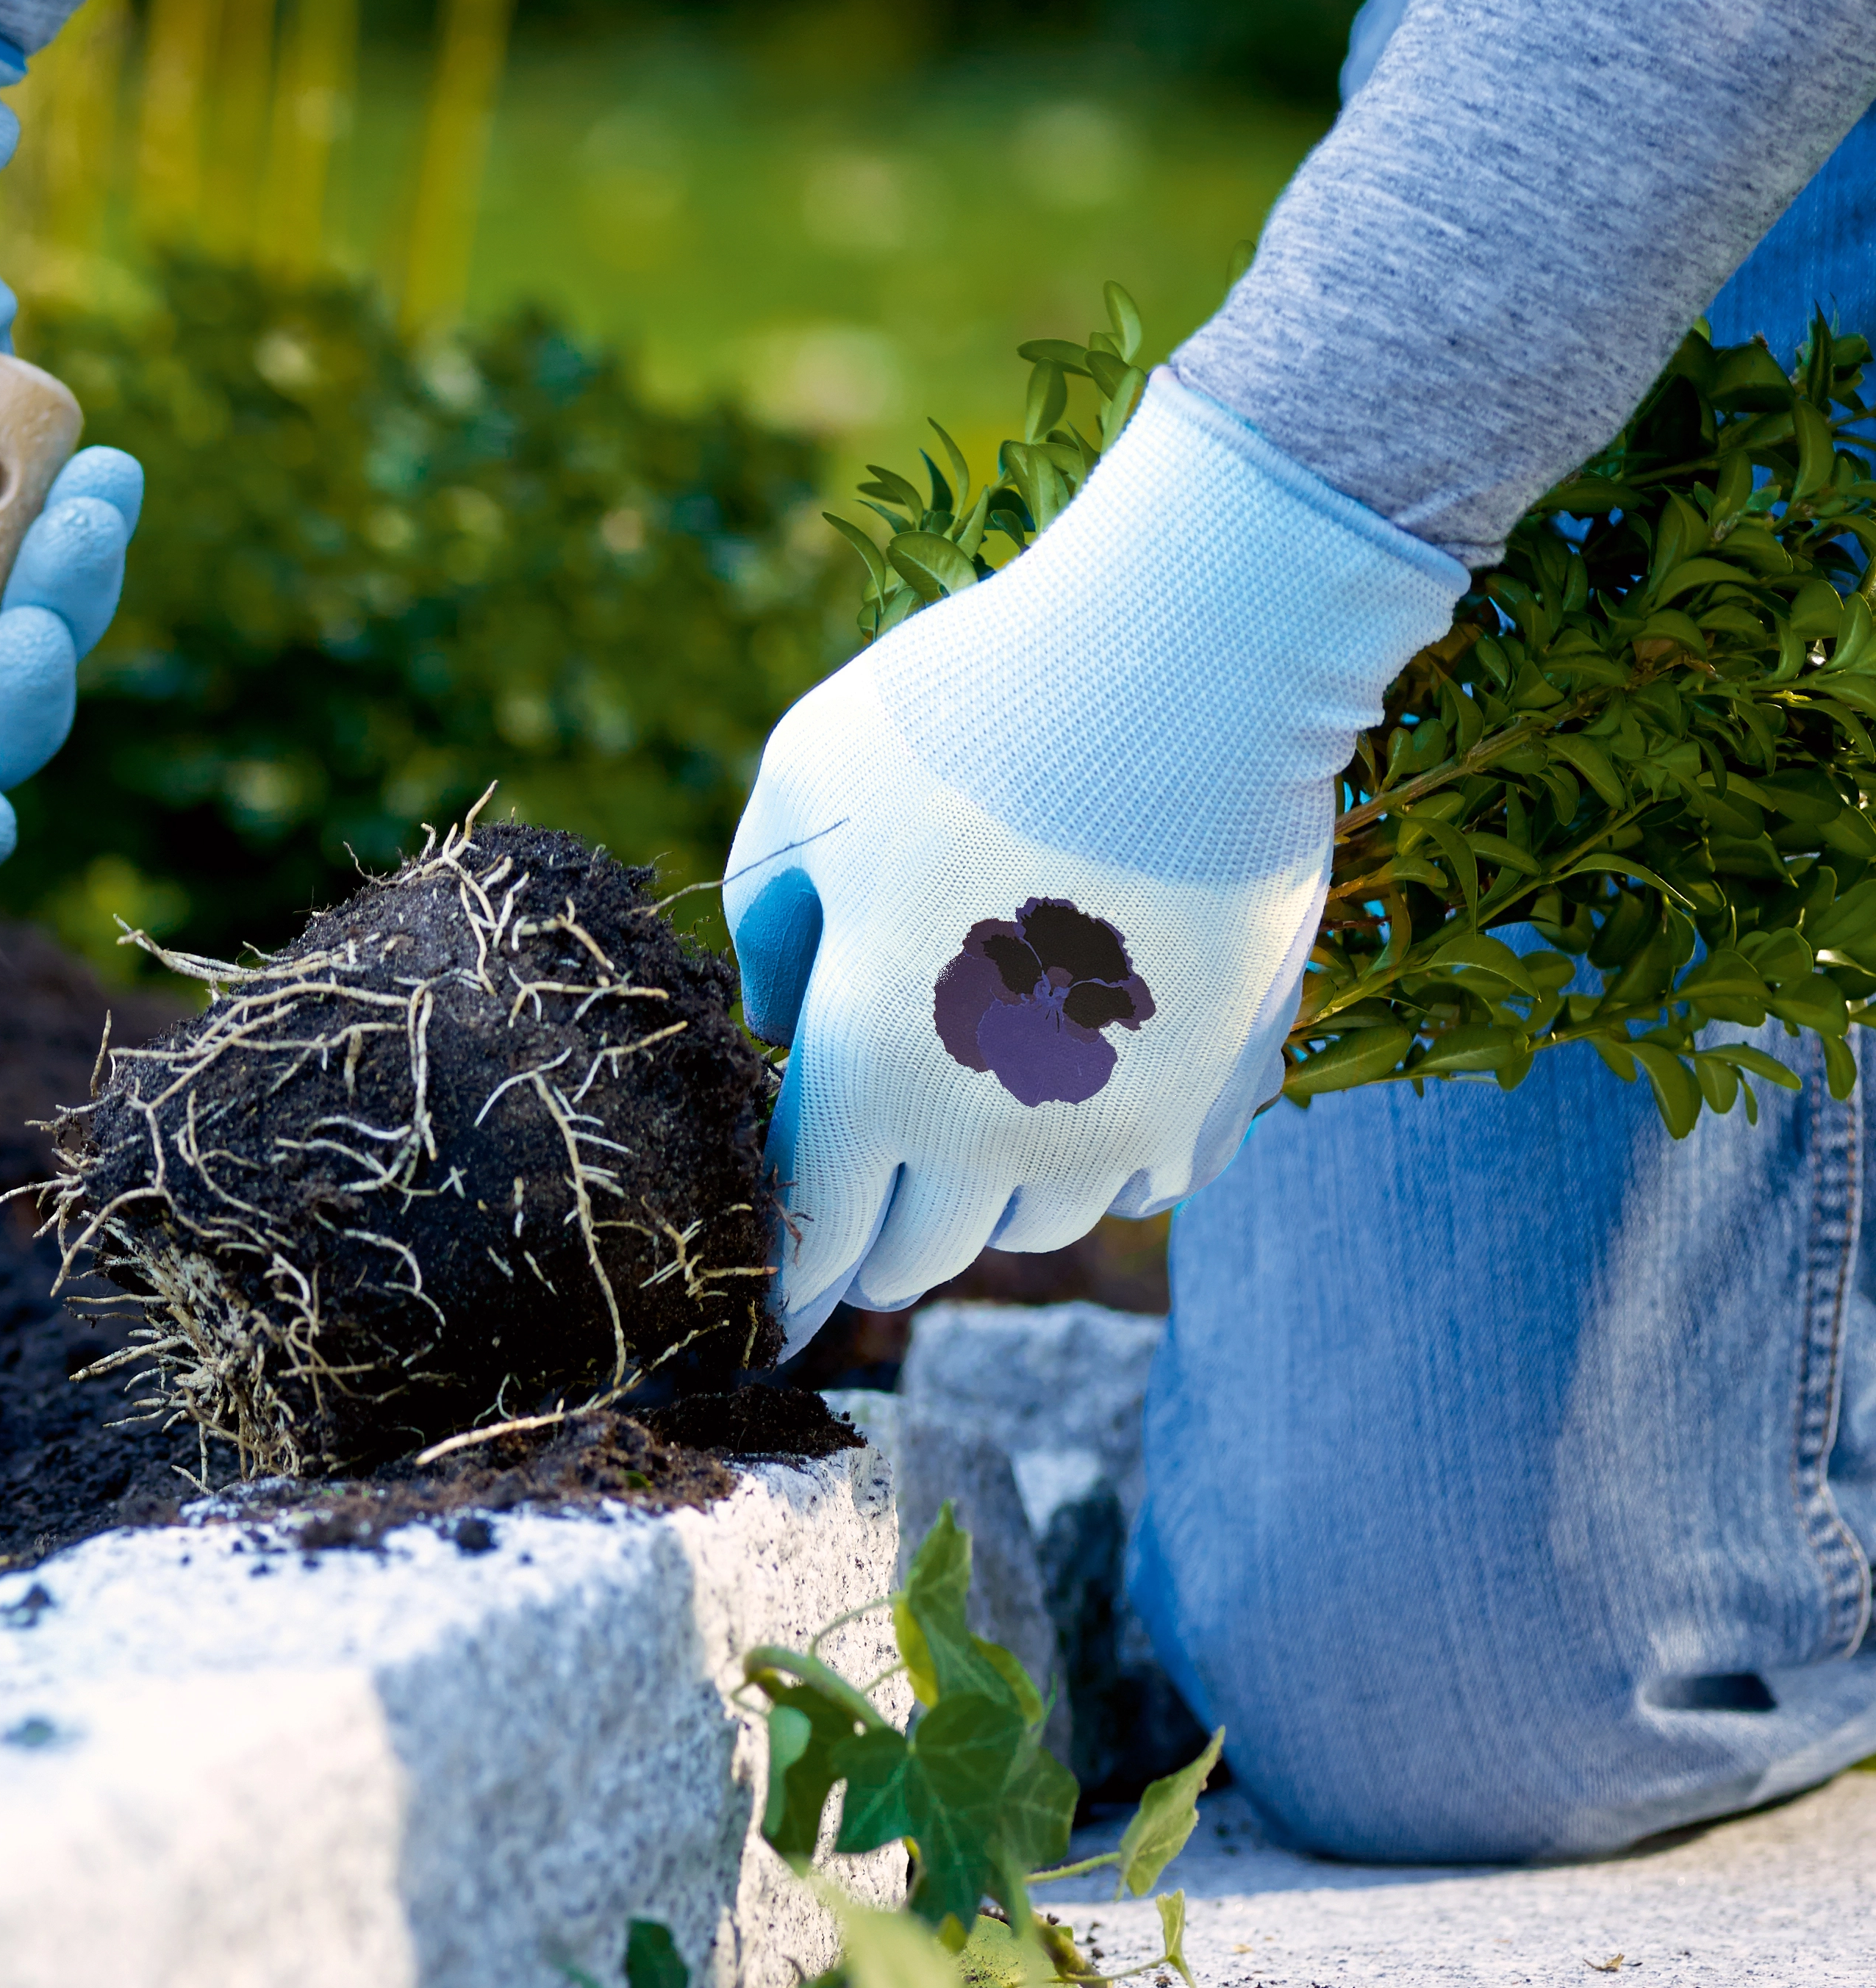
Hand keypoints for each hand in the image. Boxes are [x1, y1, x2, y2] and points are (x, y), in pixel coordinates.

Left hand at [725, 371, 1463, 1347]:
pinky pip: (1150, 1179)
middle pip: (922, 1255)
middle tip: (866, 1204)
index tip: (768, 1318)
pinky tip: (1098, 1080)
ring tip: (984, 1110)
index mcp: (871, 1074)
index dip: (785, 1283)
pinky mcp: (1220, 1095)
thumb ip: (767, 917)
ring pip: (1039, 1224)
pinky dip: (1112, 1152)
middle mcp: (994, 1135)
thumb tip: (778, 1015)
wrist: (1192, 669)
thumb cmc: (971, 713)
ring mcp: (1119, 1126)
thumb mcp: (803, 784)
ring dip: (998, 1191)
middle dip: (880, 1239)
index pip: (813, 1235)